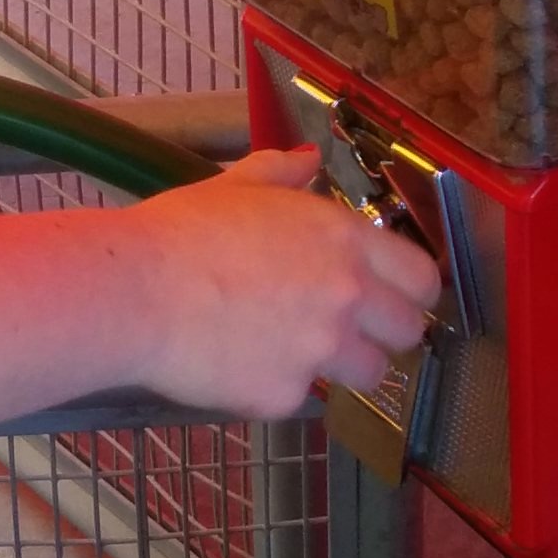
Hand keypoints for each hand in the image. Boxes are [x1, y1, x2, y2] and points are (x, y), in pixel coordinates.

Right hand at [124, 147, 447, 418]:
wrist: (135, 291)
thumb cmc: (180, 231)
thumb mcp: (235, 187)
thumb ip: (283, 173)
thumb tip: (309, 158)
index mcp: (342, 239)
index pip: (422, 276)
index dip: (412, 289)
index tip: (395, 296)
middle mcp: (346, 296)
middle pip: (408, 332)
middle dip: (386, 333)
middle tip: (350, 328)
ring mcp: (320, 351)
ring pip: (371, 374)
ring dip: (345, 366)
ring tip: (299, 350)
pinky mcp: (287, 395)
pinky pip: (302, 398)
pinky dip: (279, 387)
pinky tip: (240, 363)